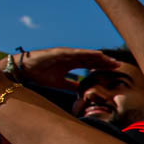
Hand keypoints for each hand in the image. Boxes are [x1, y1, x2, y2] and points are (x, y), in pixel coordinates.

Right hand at [6, 47, 121, 90]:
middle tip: (119, 66)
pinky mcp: (60, 52)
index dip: (102, 67)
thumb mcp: (60, 83)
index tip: (115, 71)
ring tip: (112, 60)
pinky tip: (98, 54)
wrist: (24, 69)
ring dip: (100, 57)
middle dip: (104, 62)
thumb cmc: (40, 75)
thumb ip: (71, 85)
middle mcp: (70, 58)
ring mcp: (66, 54)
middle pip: (91, 59)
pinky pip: (76, 53)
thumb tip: (81, 91)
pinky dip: (88, 53)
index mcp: (71, 64)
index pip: (90, 65)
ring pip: (86, 55)